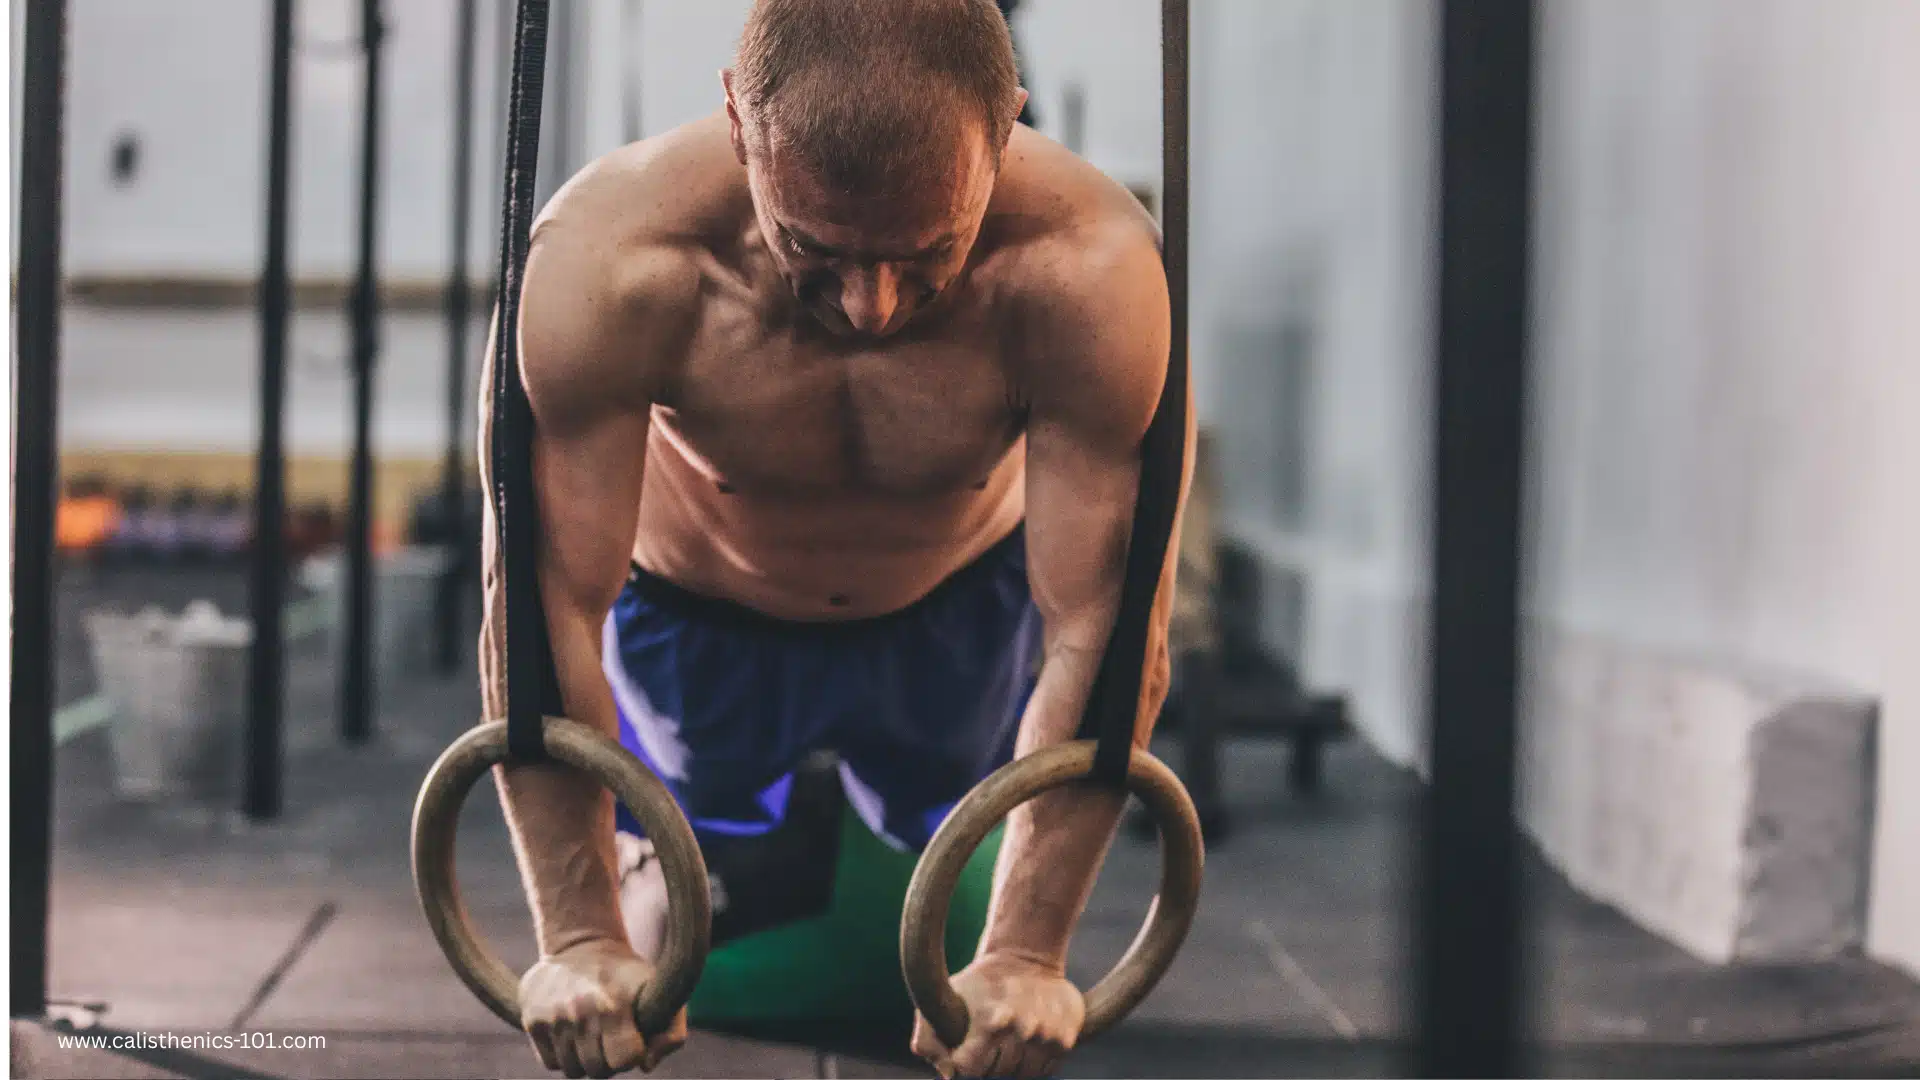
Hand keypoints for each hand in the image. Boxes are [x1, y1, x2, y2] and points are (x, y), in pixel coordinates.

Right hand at [519, 936, 686, 1076]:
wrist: (580, 946)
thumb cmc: (626, 976)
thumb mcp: (659, 993)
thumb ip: (670, 1034)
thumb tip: (645, 1066)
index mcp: (614, 1004)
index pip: (625, 1060)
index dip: (632, 1053)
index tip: (632, 1037)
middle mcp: (580, 1011)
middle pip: (598, 1071)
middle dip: (609, 1060)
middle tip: (611, 1036)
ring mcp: (553, 1017)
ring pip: (573, 1071)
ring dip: (586, 1059)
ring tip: (592, 1034)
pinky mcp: (532, 1020)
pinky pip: (551, 1063)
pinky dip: (564, 1056)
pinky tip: (573, 1034)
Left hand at [911, 951, 1083, 1079]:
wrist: (1026, 960)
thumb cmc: (979, 985)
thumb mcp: (945, 1000)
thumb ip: (929, 1040)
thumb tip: (947, 1074)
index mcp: (991, 1021)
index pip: (972, 1069)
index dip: (967, 1064)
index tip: (966, 1052)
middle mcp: (1022, 1029)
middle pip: (999, 1073)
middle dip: (991, 1064)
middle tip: (990, 1043)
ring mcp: (1046, 1036)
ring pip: (1023, 1075)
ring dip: (1014, 1065)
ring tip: (1009, 1043)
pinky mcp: (1065, 1040)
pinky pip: (1045, 1071)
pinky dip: (1034, 1063)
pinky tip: (1027, 1044)